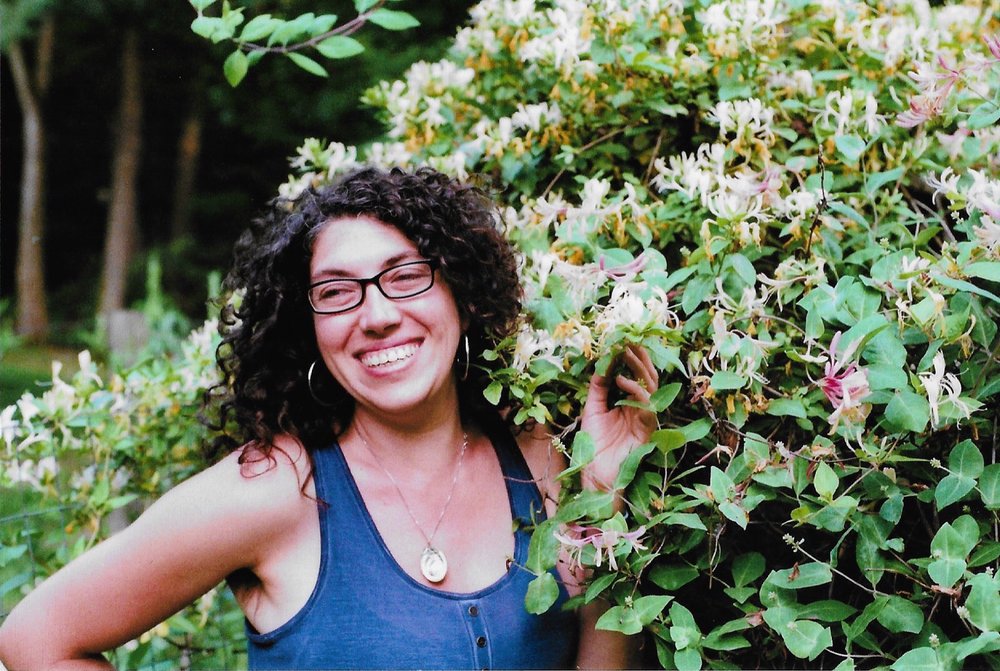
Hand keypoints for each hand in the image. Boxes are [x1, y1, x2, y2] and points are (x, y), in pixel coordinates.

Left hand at [580, 344, 658, 491]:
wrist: (595, 472)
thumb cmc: (594, 444)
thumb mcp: (592, 410)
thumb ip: (598, 389)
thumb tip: (601, 366)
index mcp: (629, 404)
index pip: (636, 376)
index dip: (631, 360)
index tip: (622, 343)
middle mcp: (640, 409)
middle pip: (647, 379)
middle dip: (640, 359)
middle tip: (629, 342)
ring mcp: (645, 418)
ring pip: (651, 388)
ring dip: (639, 369)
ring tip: (627, 354)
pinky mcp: (646, 429)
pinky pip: (646, 404)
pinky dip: (635, 390)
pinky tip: (620, 380)